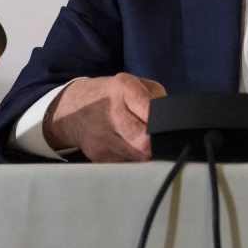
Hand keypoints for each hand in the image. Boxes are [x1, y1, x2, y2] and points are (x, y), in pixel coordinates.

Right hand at [43, 74, 166, 161]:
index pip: (153, 112)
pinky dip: (134, 160)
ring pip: (139, 157)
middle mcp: (112, 112)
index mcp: (124, 88)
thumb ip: (156, 98)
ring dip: (148, 154)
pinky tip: (132, 150)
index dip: (165, 123)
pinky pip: (127, 164)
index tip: (172, 128)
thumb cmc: (112, 95)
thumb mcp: (134, 83)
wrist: (73, 108)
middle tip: (164, 142)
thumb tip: (173, 124)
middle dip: (159, 144)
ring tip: (150, 146)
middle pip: (146, 141)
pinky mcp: (99, 156)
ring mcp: (103, 137)